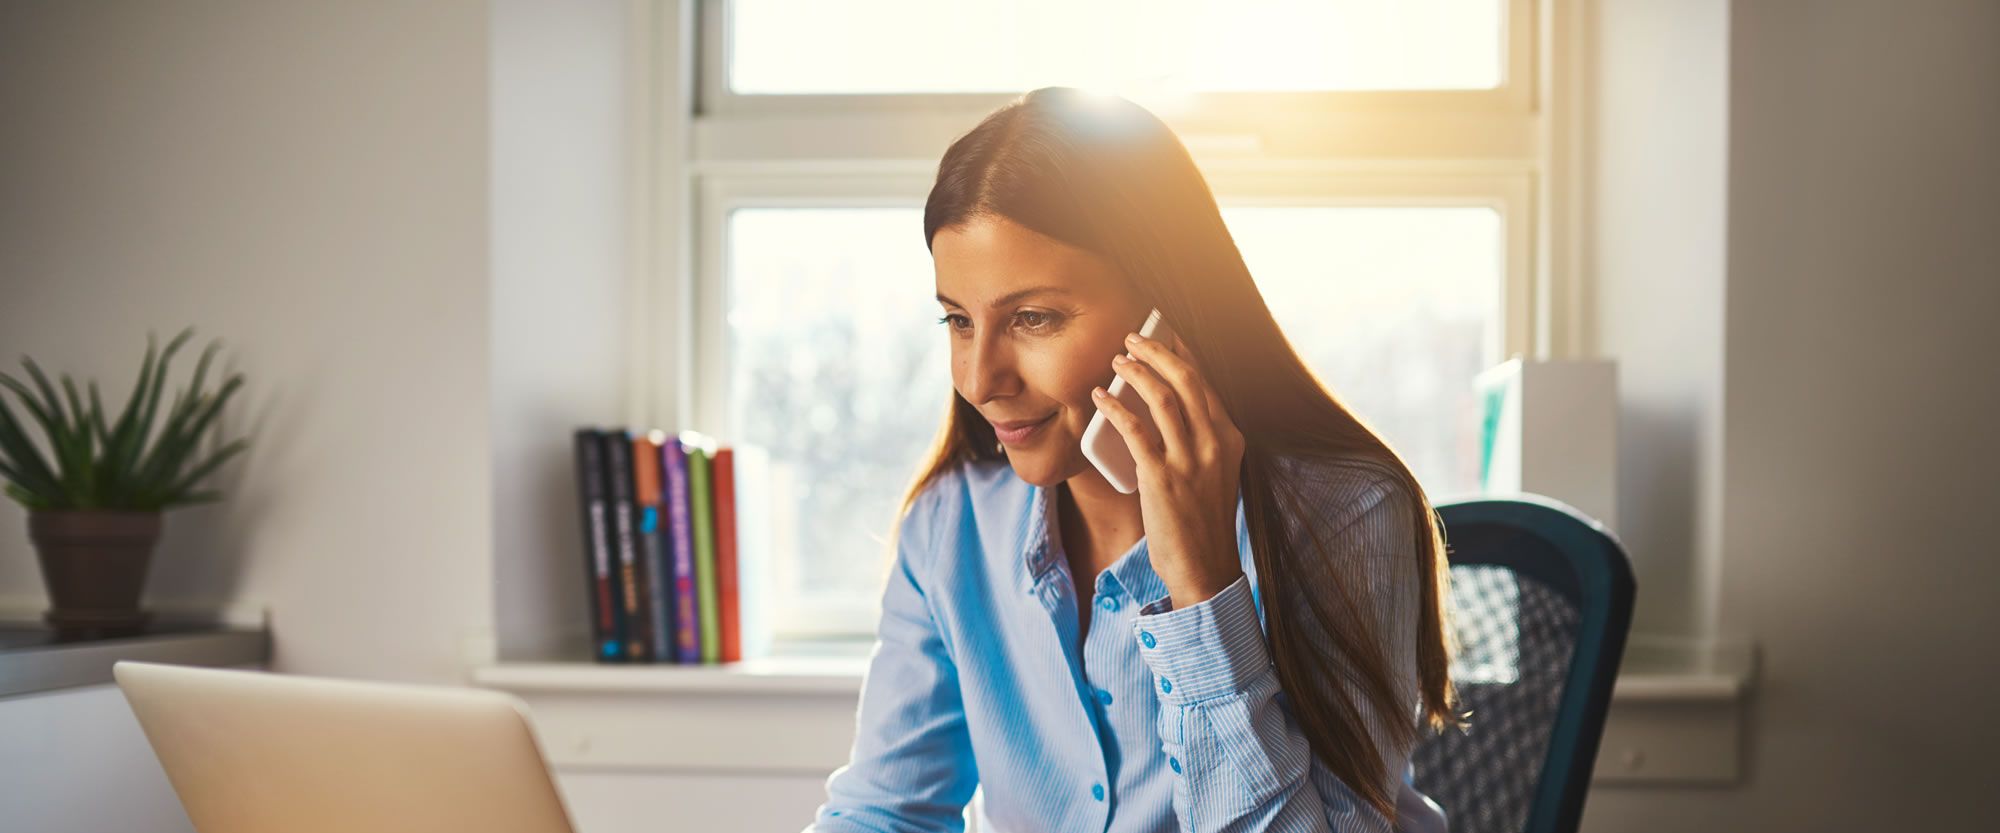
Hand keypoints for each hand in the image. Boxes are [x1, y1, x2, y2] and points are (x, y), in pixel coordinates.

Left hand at [1092, 328, 1246, 608]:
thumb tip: (1164, 407)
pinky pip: (1135, 431)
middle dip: (1158, 351)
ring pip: (1163, 398)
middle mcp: (1215, 444)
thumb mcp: (1214, 474)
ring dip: (1136, 372)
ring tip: (1116, 359)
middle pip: (1187, 380)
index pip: (1205, 383)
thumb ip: (1199, 441)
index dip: (1182, 353)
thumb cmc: (1203, 523)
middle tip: (1133, 336)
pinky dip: (1115, 408)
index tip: (1163, 333)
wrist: (1205, 569)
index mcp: (1230, 439)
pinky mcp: (1163, 478)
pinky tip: (1100, 397)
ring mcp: (1190, 461)